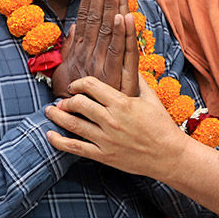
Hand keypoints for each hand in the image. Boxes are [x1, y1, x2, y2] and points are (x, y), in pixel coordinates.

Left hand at [45, 75, 185, 178]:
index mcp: (122, 103)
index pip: (91, 85)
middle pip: (78, 104)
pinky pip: (75, 148)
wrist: (168, 155)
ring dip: (57, 116)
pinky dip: (59, 141)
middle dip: (67, 100)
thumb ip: (136, 80)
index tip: (76, 86)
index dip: (79, 83)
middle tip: (62, 100)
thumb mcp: (151, 98)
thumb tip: (127, 61)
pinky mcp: (104, 155)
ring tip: (50, 111)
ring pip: (73, 124)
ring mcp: (106, 139)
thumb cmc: (161, 125)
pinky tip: (50, 135)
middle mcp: (111, 120)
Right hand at [49, 0, 138, 97]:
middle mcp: (89, 54)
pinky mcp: (113, 77)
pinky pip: (119, 52)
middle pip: (96, 19)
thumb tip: (74, 26)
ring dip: (111, 6)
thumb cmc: (76, 99)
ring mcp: (101, 65)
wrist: (78, 125)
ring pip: (107, 31)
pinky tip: (124, 16)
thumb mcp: (69, 72)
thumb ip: (71, 48)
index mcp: (80, 51)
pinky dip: (122, 34)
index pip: (85, 18)